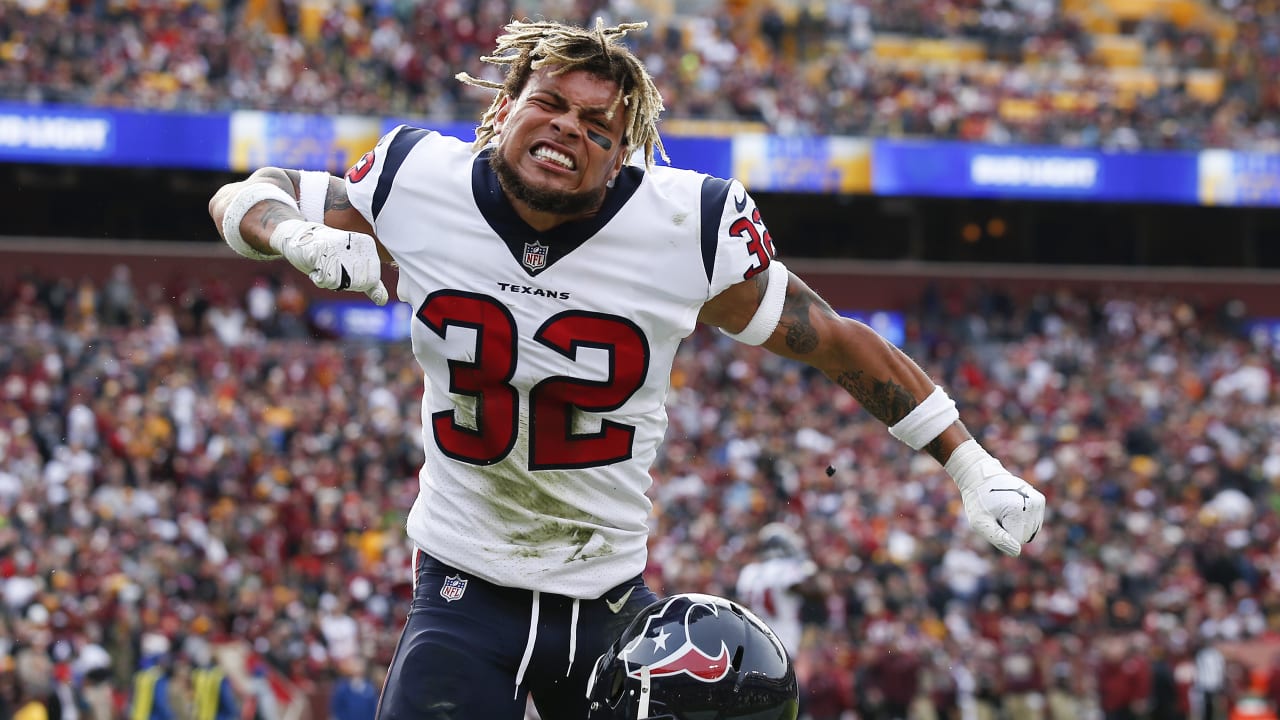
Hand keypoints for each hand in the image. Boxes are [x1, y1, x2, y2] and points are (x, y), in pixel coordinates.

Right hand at [269, 219, 387, 304]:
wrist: (299, 236)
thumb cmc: (329, 254)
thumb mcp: (353, 267)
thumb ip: (369, 283)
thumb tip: (382, 301)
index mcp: (367, 245)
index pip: (371, 281)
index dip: (354, 282)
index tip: (344, 268)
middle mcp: (355, 243)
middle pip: (356, 283)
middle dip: (341, 282)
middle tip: (331, 266)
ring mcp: (338, 245)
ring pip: (340, 283)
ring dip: (328, 280)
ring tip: (322, 264)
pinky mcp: (320, 249)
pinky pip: (325, 279)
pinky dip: (317, 278)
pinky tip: (314, 264)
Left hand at [946, 440, 1044, 556]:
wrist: (979, 475)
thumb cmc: (977, 500)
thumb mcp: (980, 522)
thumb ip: (998, 538)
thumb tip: (1017, 551)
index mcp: (1021, 510)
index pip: (1018, 541)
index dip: (1002, 534)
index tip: (993, 518)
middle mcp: (1035, 505)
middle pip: (1025, 536)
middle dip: (1010, 530)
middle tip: (997, 513)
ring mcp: (1039, 501)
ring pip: (1030, 531)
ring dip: (1016, 525)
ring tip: (1002, 509)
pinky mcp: (1039, 500)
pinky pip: (1032, 523)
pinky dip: (1021, 520)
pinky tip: (1010, 507)